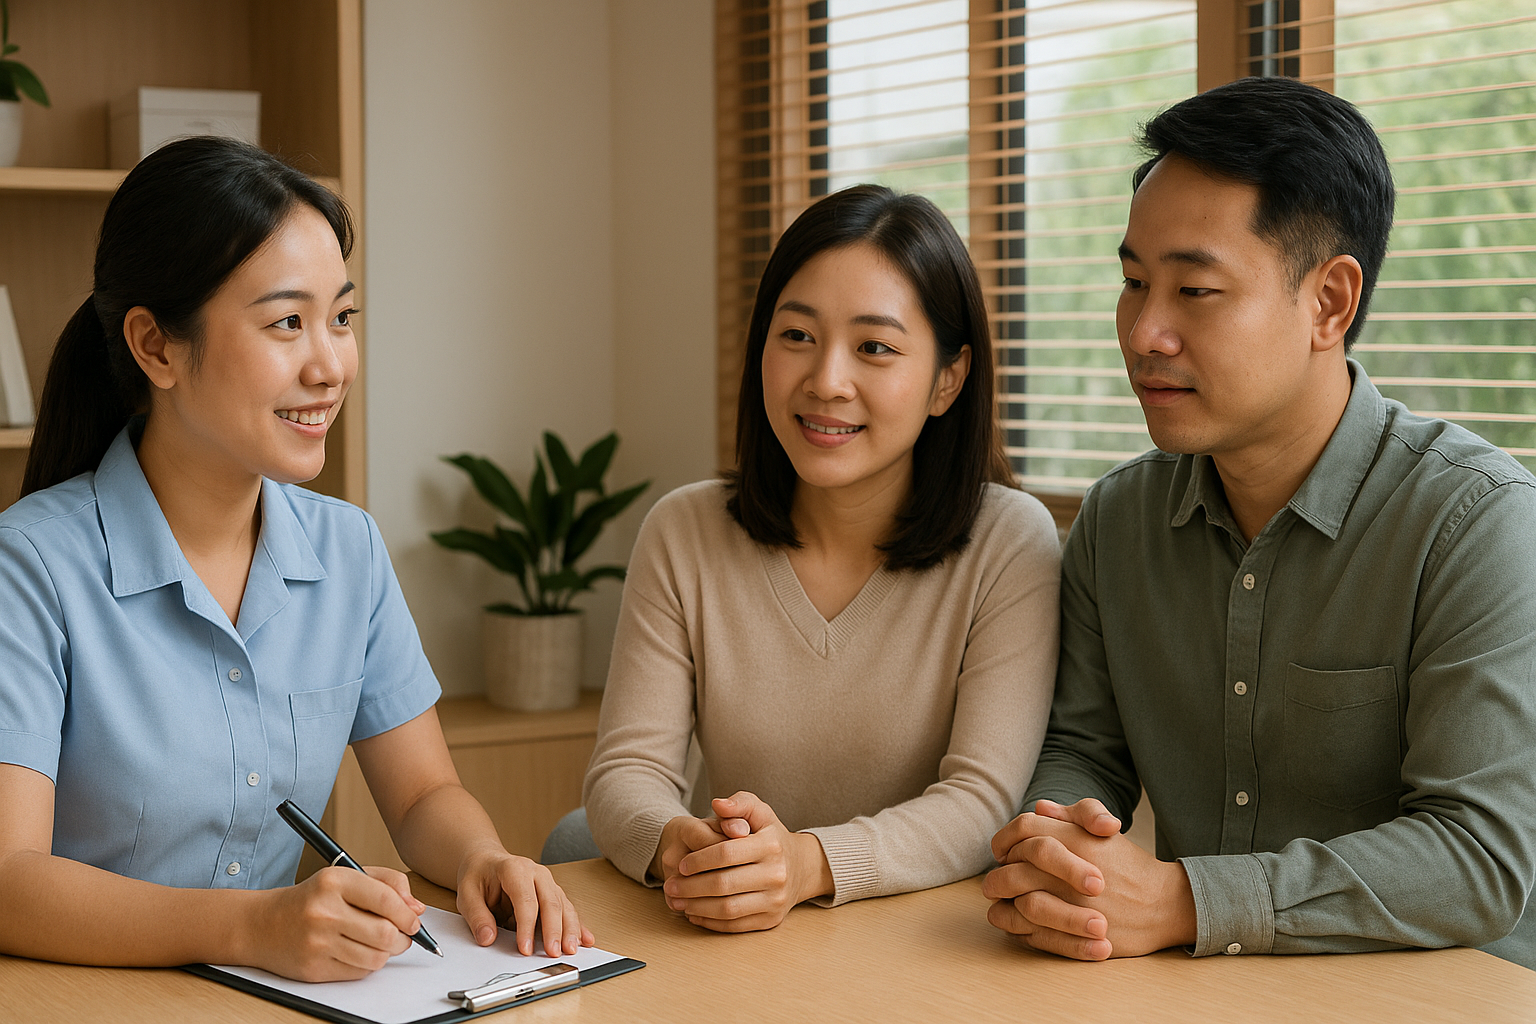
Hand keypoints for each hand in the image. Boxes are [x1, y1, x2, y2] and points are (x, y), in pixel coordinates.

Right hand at [246, 865, 421, 981]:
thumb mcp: (347, 876)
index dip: (408, 915)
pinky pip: (358, 973)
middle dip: (403, 938)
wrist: (262, 924)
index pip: (386, 900)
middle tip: (403, 936)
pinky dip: (366, 965)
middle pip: (385, 934)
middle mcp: (324, 911)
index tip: (414, 921)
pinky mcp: (313, 969)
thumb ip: (387, 884)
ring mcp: (317, 942)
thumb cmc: (311, 898)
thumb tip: (417, 909)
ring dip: (386, 953)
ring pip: (376, 958)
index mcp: (335, 881)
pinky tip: (357, 951)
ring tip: (380, 943)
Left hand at [456, 848, 594, 956]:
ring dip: (570, 929)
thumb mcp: (467, 893)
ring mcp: (547, 882)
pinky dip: (578, 925)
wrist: (487, 861)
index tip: (524, 949)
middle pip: (551, 901)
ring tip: (571, 950)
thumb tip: (487, 938)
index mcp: (514, 868)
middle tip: (554, 952)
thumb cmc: (479, 876)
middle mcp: (536, 873)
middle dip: (554, 929)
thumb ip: (477, 916)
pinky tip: (585, 939)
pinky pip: (568, 909)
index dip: (526, 926)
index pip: (525, 899)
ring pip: (564, 905)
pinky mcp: (553, 893)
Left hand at [661, 792, 832, 932]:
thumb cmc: (772, 837)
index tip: (681, 864)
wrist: (802, 867)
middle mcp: (777, 874)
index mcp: (771, 845)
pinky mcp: (771, 920)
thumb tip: (717, 804)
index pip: (726, 853)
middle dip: (690, 887)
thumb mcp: (760, 813)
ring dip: (696, 907)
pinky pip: (735, 925)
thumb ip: (739, 804)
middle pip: (723, 884)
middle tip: (670, 886)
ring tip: (678, 901)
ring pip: (727, 909)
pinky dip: (710, 922)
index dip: (698, 860)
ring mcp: (776, 900)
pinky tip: (694, 912)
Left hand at [982, 799, 1194, 959]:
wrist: (1163, 904)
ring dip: (1004, 903)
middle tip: (995, 882)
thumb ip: (1072, 816)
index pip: (1022, 830)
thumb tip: (1040, 808)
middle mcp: (1068, 871)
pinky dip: (1017, 928)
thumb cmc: (1129, 866)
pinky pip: (1030, 934)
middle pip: (1012, 870)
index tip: (1003, 851)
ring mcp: (1071, 906)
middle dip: (998, 877)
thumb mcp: (1103, 832)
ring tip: (1003, 902)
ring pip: (1018, 904)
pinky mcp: (1074, 937)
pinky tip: (1017, 923)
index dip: (1005, 839)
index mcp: (1073, 840)